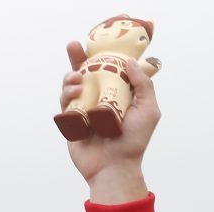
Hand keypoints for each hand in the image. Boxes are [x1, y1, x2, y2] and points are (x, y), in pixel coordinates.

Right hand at [59, 41, 159, 203]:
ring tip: (77, 80)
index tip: (95, 43)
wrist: (114, 166)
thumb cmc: (133, 141)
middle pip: (85, 72)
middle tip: (74, 46)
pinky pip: (64, 102)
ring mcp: (84, 109)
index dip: (100, 55)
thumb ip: (143, 86)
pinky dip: (67, 94)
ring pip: (72, 85)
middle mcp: (99, 100)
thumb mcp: (148, 111)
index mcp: (117, 95)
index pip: (107, 70)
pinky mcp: (71, 120)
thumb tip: (130, 61)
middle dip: (77, 57)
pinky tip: (74, 92)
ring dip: (71, 77)